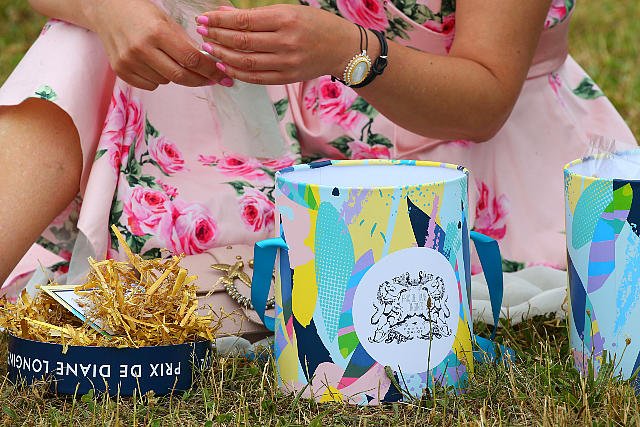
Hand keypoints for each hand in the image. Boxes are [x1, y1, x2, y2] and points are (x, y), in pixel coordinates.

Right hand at [85, 0, 227, 89]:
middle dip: (199, 79)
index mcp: (157, 33)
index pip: (191, 59)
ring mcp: (129, 62)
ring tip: (167, 58)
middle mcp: (141, 49)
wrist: (107, 10)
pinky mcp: (121, 71)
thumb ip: (187, 44)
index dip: (210, 70)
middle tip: (210, 79)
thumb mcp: (167, 21)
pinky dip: (158, 78)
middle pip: (180, 76)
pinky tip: (153, 63)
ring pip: (166, 81)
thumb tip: (210, 65)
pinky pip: (151, 85)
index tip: (222, 76)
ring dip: (175, 75)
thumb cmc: (141, 13)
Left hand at [197, 5, 358, 84]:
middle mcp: (286, 41)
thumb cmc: (315, 25)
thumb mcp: (289, 11)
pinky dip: (237, 72)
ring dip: (223, 55)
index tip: (204, 19)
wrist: (342, 48)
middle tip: (202, 33)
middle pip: (242, 41)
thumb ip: (257, 15)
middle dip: (217, 37)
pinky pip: (256, 78)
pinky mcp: (287, 77)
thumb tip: (225, 14)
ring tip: (209, 49)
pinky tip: (225, 66)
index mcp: (286, 19)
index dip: (220, 21)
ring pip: (246, 61)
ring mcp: (287, 62)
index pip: (244, 21)